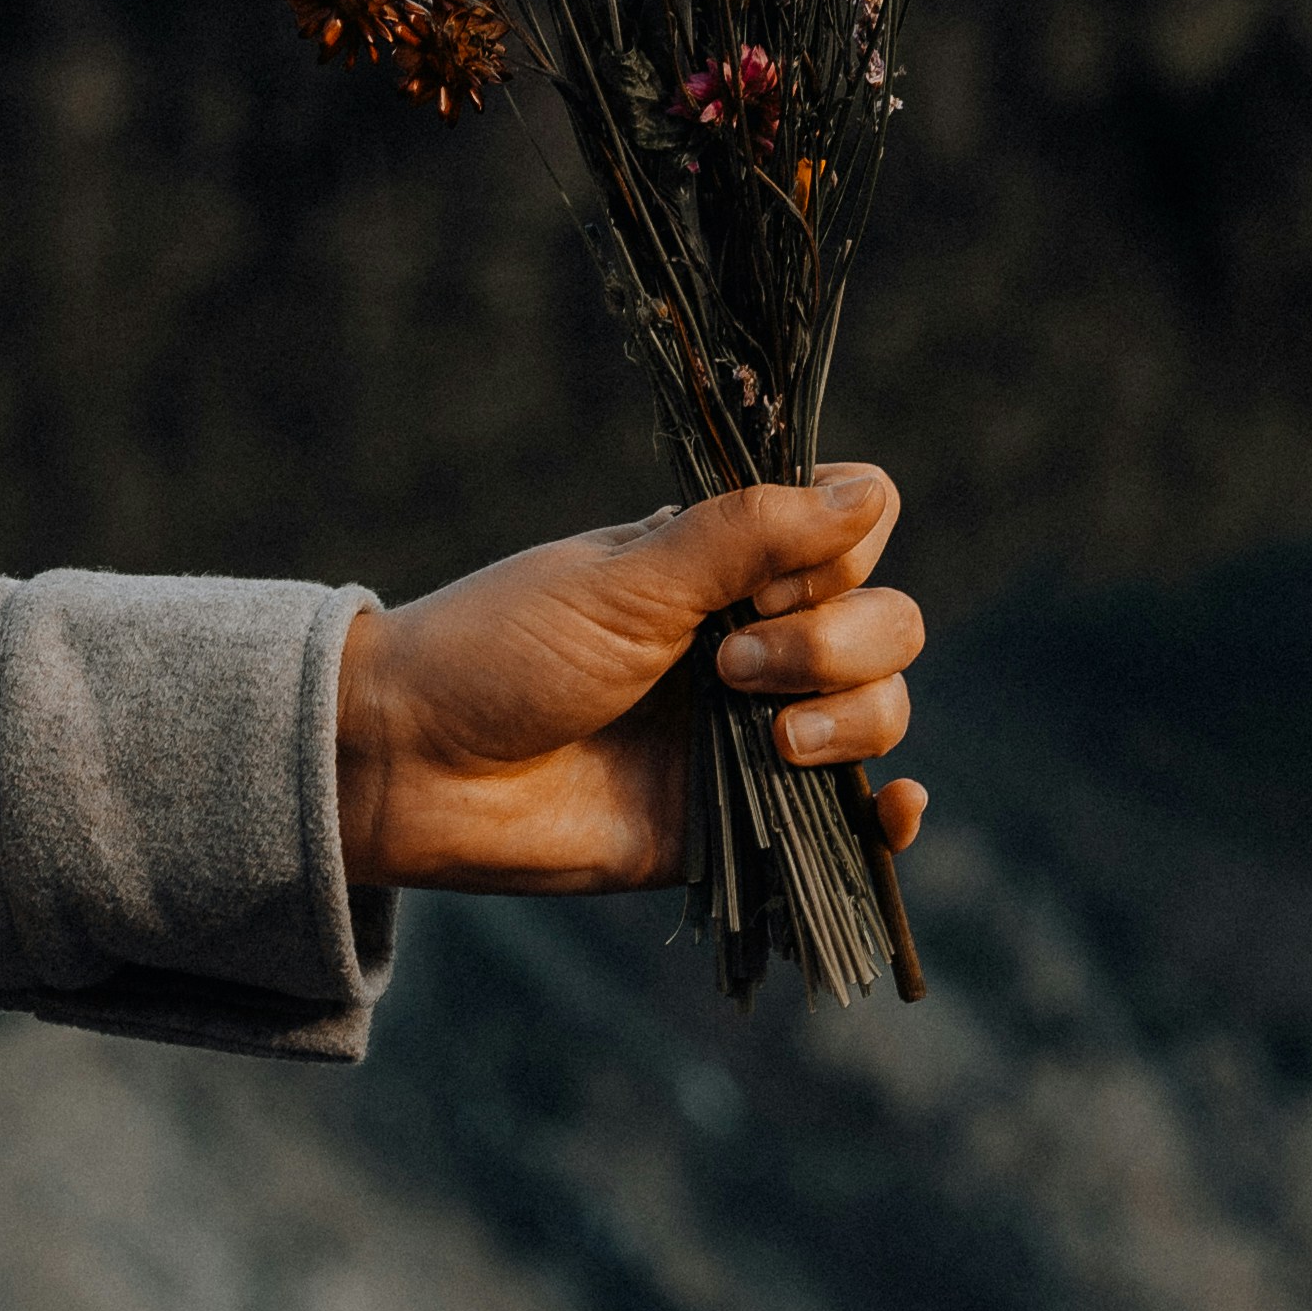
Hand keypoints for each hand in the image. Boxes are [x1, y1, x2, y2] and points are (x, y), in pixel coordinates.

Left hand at [333, 465, 925, 896]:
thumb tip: (867, 492)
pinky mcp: (741, 818)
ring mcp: (752, 730)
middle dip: (838, 643)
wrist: (419, 771)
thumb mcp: (626, 580)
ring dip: (853, 718)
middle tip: (730, 667)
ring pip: (880, 709)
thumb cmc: (503, 652)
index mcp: (725, 562)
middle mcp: (753, 637)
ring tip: (767, 740)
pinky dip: (888, 812)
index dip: (839, 554)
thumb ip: (747, 535)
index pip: (857, 529)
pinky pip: (849, 816)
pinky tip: (892, 809)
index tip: (763, 579)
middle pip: (889, 622)